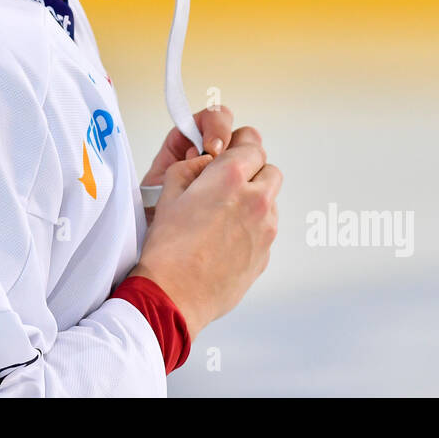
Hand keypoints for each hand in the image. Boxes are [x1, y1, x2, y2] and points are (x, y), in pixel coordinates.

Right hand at [130, 129, 280, 341]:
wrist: (174, 294)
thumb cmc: (168, 247)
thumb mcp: (168, 192)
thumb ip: (191, 167)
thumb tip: (205, 162)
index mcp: (231, 176)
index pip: (251, 143)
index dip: (238, 146)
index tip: (227, 153)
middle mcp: (255, 199)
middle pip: (269, 170)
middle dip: (251, 172)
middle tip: (226, 183)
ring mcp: (265, 229)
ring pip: (270, 201)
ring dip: (254, 200)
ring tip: (223, 215)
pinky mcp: (266, 255)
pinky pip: (265, 230)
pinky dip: (252, 228)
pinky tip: (225, 240)